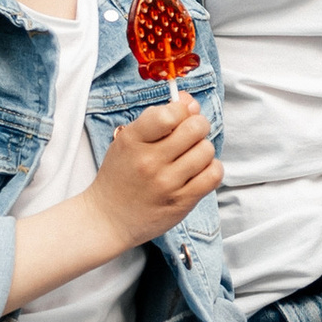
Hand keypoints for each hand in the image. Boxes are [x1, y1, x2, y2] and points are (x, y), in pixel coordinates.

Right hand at [91, 89, 221, 252]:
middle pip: (195, 128)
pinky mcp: (181, 202)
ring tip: (191, 156)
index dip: (181, 110)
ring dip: (203, 150)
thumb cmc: (121, 176)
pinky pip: (213, 175)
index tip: (178, 117)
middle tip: (190, 135)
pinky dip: (212, 169)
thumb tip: (191, 102)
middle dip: (198, 126)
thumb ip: (159, 118)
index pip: (169, 113)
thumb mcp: (130, 141)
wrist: (108, 219)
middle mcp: (149, 162)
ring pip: (206, 150)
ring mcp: (166, 183)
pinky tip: (199, 171)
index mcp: (132, 141)